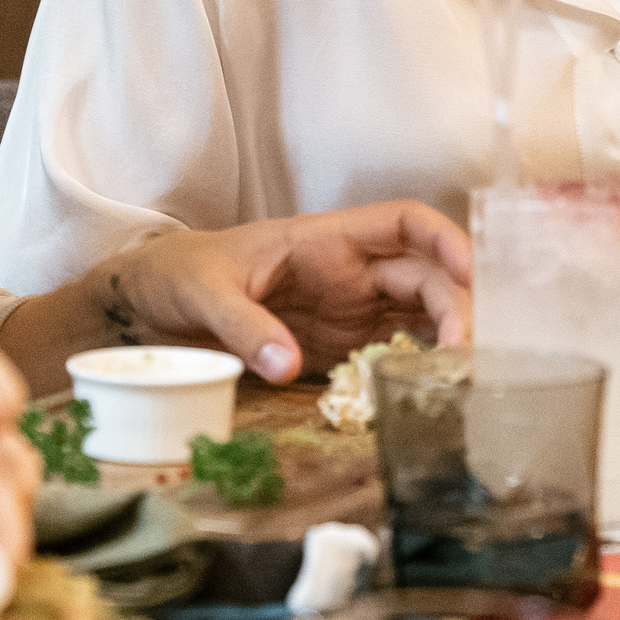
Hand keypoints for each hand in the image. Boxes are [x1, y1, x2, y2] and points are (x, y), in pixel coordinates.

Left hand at [115, 200, 471, 382]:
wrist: (149, 309)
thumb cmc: (178, 276)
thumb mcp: (203, 292)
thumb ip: (243, 325)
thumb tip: (285, 364)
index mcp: (325, 239)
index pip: (403, 223)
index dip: (444, 240)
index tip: (470, 273)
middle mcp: (349, 273)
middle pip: (426, 280)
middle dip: (456, 310)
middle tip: (465, 357)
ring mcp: (348, 313)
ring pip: (420, 321)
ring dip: (446, 345)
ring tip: (461, 382)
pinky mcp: (338, 351)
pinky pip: (393, 357)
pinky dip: (418, 372)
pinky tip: (431, 397)